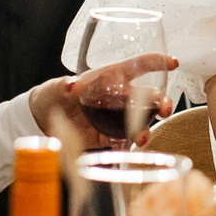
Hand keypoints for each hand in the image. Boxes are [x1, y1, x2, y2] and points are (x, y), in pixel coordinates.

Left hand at [28, 56, 180, 148]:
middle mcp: (119, 98)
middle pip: (148, 97)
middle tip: (164, 109)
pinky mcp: (110, 138)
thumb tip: (70, 86)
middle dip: (161, 102)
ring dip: (145, 129)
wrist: (44, 121)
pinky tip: (128, 152)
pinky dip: (128, 148)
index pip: (137, 66)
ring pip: (141, 122)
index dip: (155, 63)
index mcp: (110, 78)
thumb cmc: (54, 95)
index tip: (172, 63)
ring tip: (141, 139)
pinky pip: (124, 143)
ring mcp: (117, 119)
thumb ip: (63, 86)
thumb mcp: (55, 88)